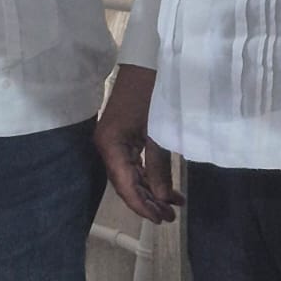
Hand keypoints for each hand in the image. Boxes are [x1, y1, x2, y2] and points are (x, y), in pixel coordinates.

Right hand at [95, 64, 183, 223]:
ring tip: (173, 205)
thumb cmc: (154, 92)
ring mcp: (113, 142)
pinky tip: (165, 186)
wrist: (148, 61)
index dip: (143, 206)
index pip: (125, 186)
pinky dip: (149, 175)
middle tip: (171, 216)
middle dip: (149, 201)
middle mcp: (107, 147)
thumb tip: (164, 199)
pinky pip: (134, 163)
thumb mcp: (159, 131)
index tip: (161, 219)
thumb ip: (160, 167)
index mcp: (110, 146)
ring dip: (151, 190)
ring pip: (131, 175)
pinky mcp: (123, 137)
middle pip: (126, 184)